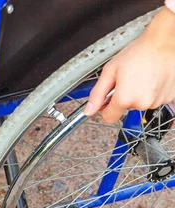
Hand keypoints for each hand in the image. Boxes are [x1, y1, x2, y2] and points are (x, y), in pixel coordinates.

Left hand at [85, 8, 174, 123]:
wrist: (165, 42)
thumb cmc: (139, 52)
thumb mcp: (110, 71)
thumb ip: (98, 93)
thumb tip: (89, 110)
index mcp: (125, 98)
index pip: (109, 117)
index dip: (105, 108)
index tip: (107, 98)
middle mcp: (142, 103)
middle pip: (125, 108)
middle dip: (123, 96)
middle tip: (128, 78)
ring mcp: (157, 101)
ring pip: (140, 103)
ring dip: (138, 93)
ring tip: (142, 75)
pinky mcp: (169, 97)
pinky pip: (154, 99)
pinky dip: (151, 91)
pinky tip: (152, 77)